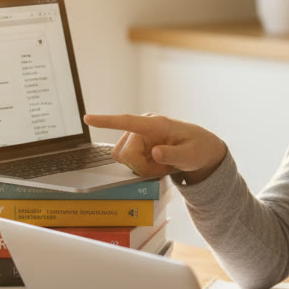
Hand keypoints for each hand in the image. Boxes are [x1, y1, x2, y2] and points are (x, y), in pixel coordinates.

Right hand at [82, 113, 226, 183]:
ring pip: (123, 158)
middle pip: (125, 153)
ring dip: (140, 168)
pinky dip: (141, 168)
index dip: (107, 121)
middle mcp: (143, 126)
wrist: (200, 150)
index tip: (87, 118)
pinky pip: (128, 161)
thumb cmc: (198, 149)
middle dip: (141, 167)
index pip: (128, 121)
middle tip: (163, 169)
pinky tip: (156, 164)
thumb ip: (173, 155)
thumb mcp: (191, 155)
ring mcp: (138, 135)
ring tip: (161, 165)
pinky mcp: (135, 144)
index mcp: (157, 124)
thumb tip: (155, 152)